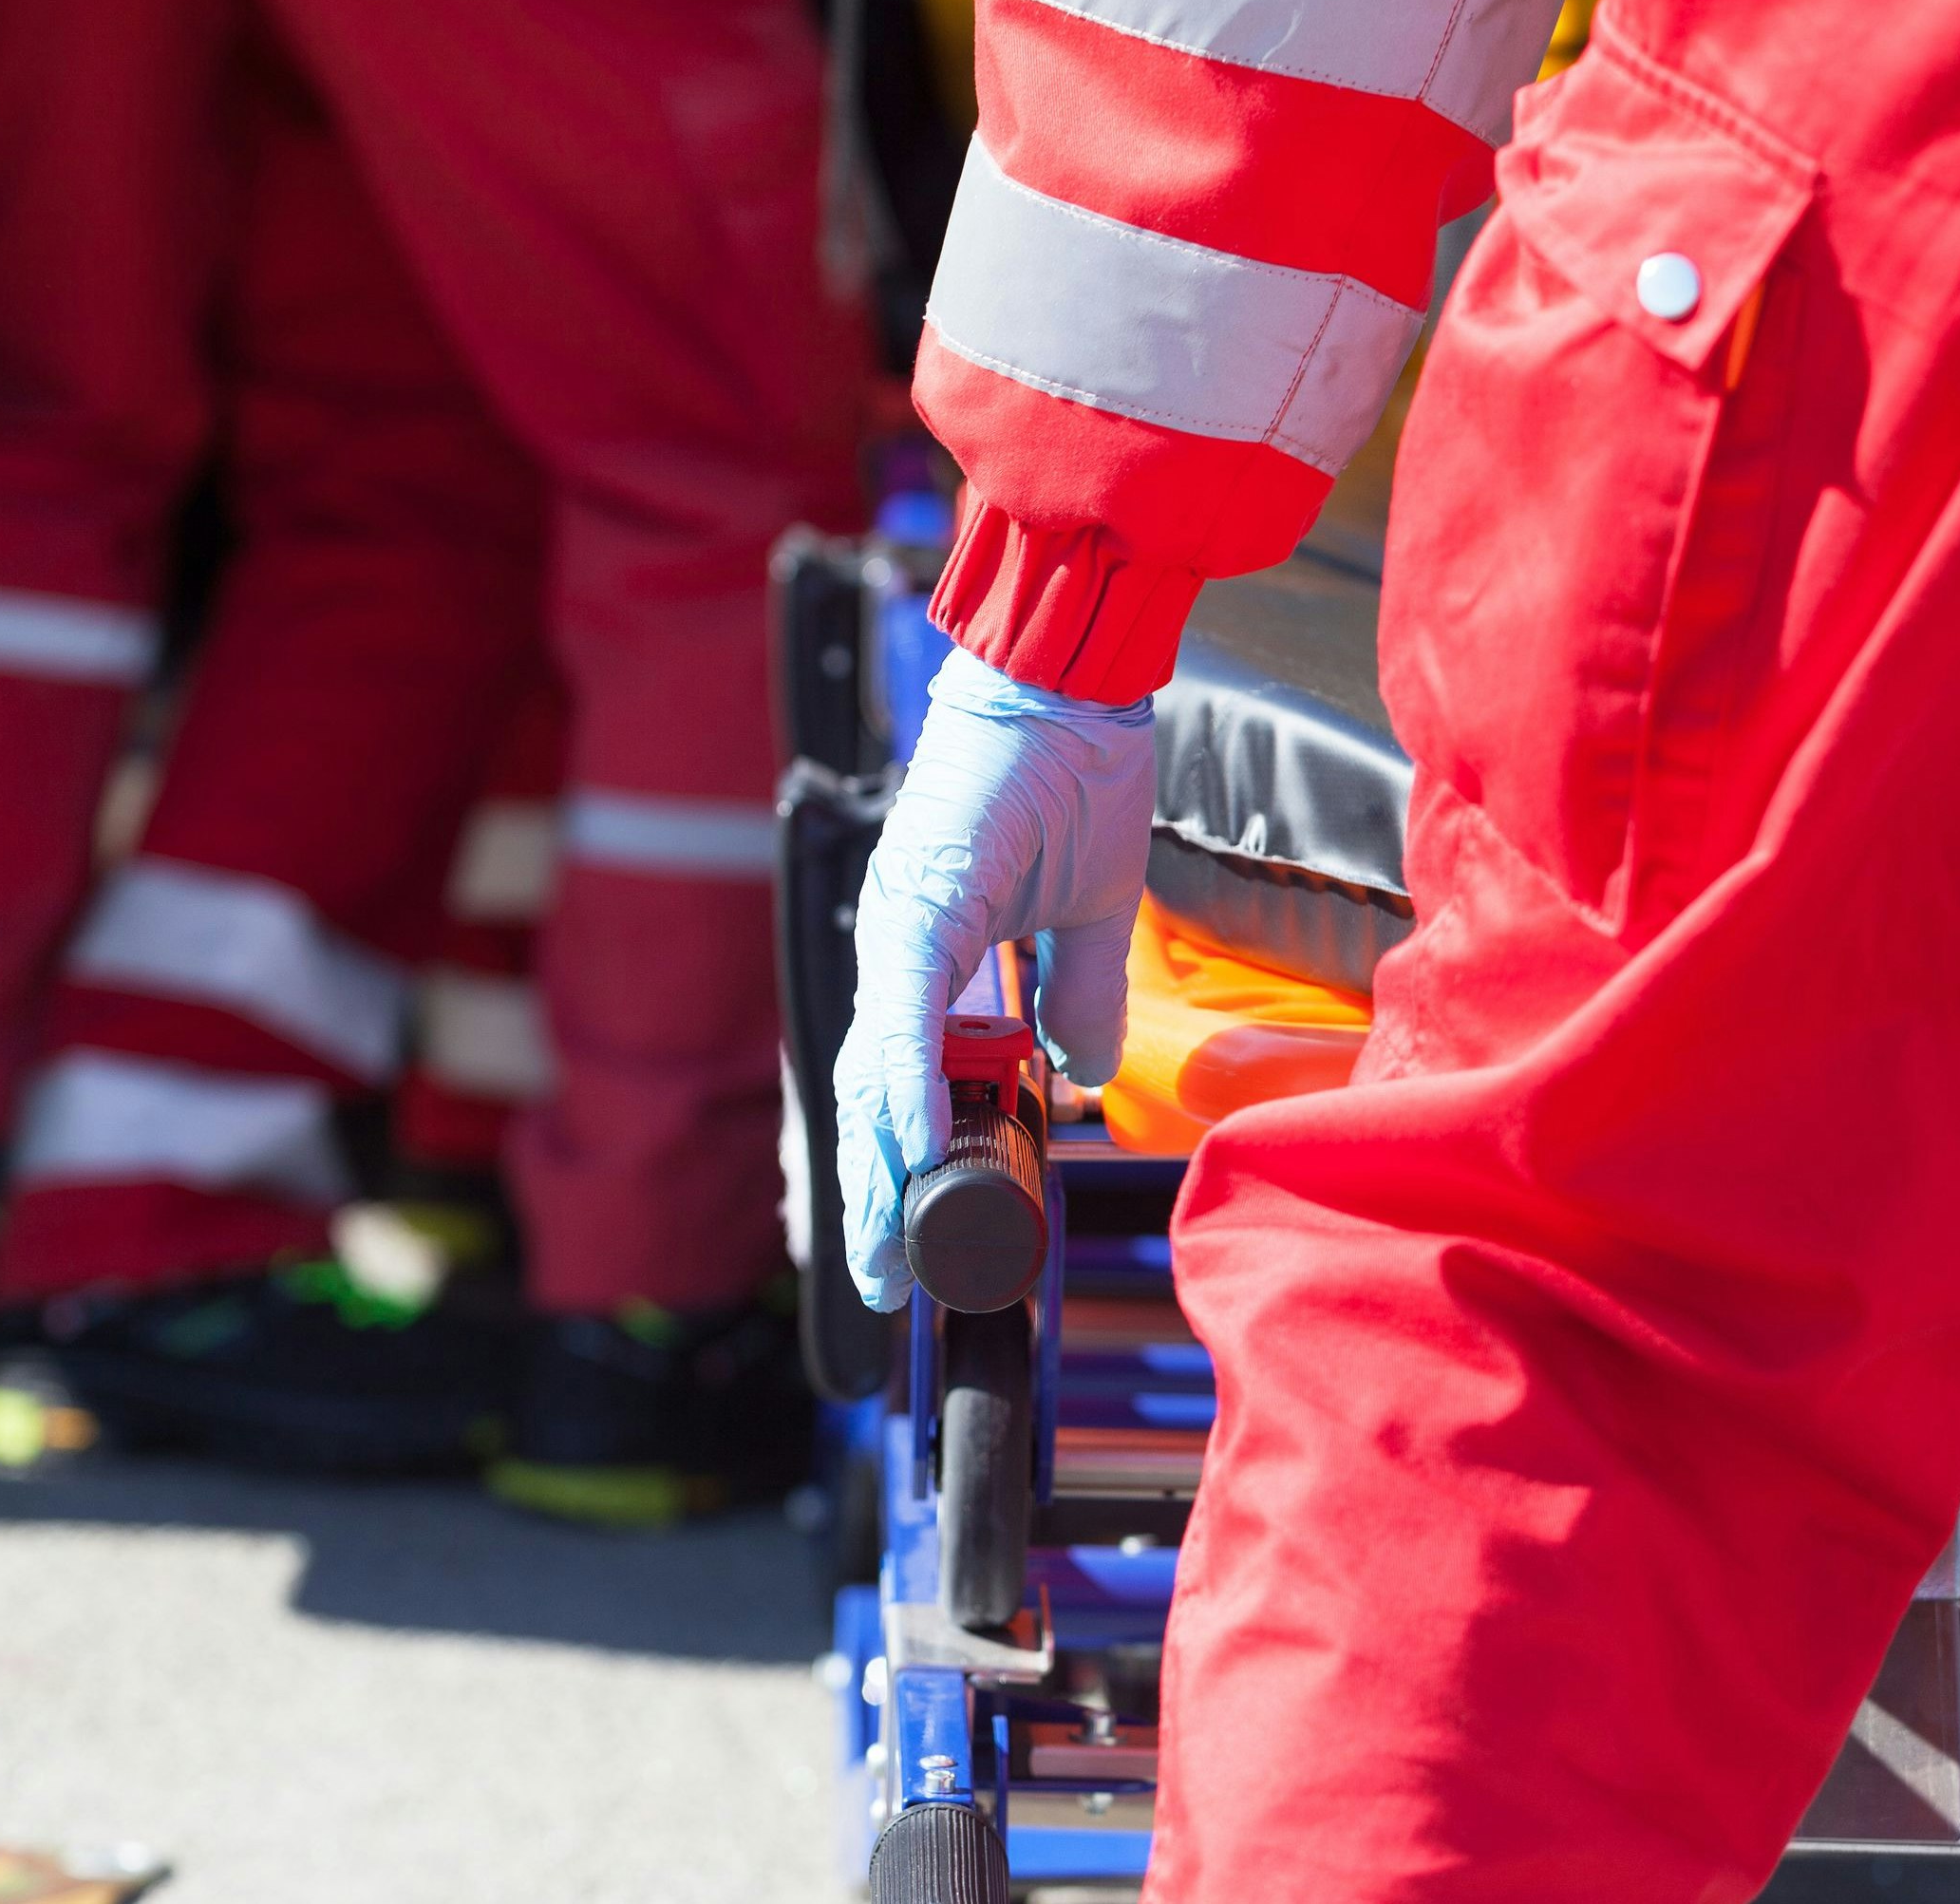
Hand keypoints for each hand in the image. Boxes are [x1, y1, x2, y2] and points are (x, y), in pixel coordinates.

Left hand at [834, 647, 1155, 1310]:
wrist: (1069, 679)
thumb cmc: (1074, 770)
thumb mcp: (1088, 912)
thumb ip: (1075, 996)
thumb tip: (1080, 1072)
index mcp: (933, 952)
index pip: (904, 1078)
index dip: (900, 1160)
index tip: (909, 1236)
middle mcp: (901, 947)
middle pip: (871, 1093)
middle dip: (874, 1193)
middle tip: (878, 1280)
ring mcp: (902, 927)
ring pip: (874, 1067)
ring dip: (878, 1163)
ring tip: (882, 1247)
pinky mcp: (920, 905)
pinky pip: (907, 1014)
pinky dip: (904, 1082)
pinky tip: (907, 1145)